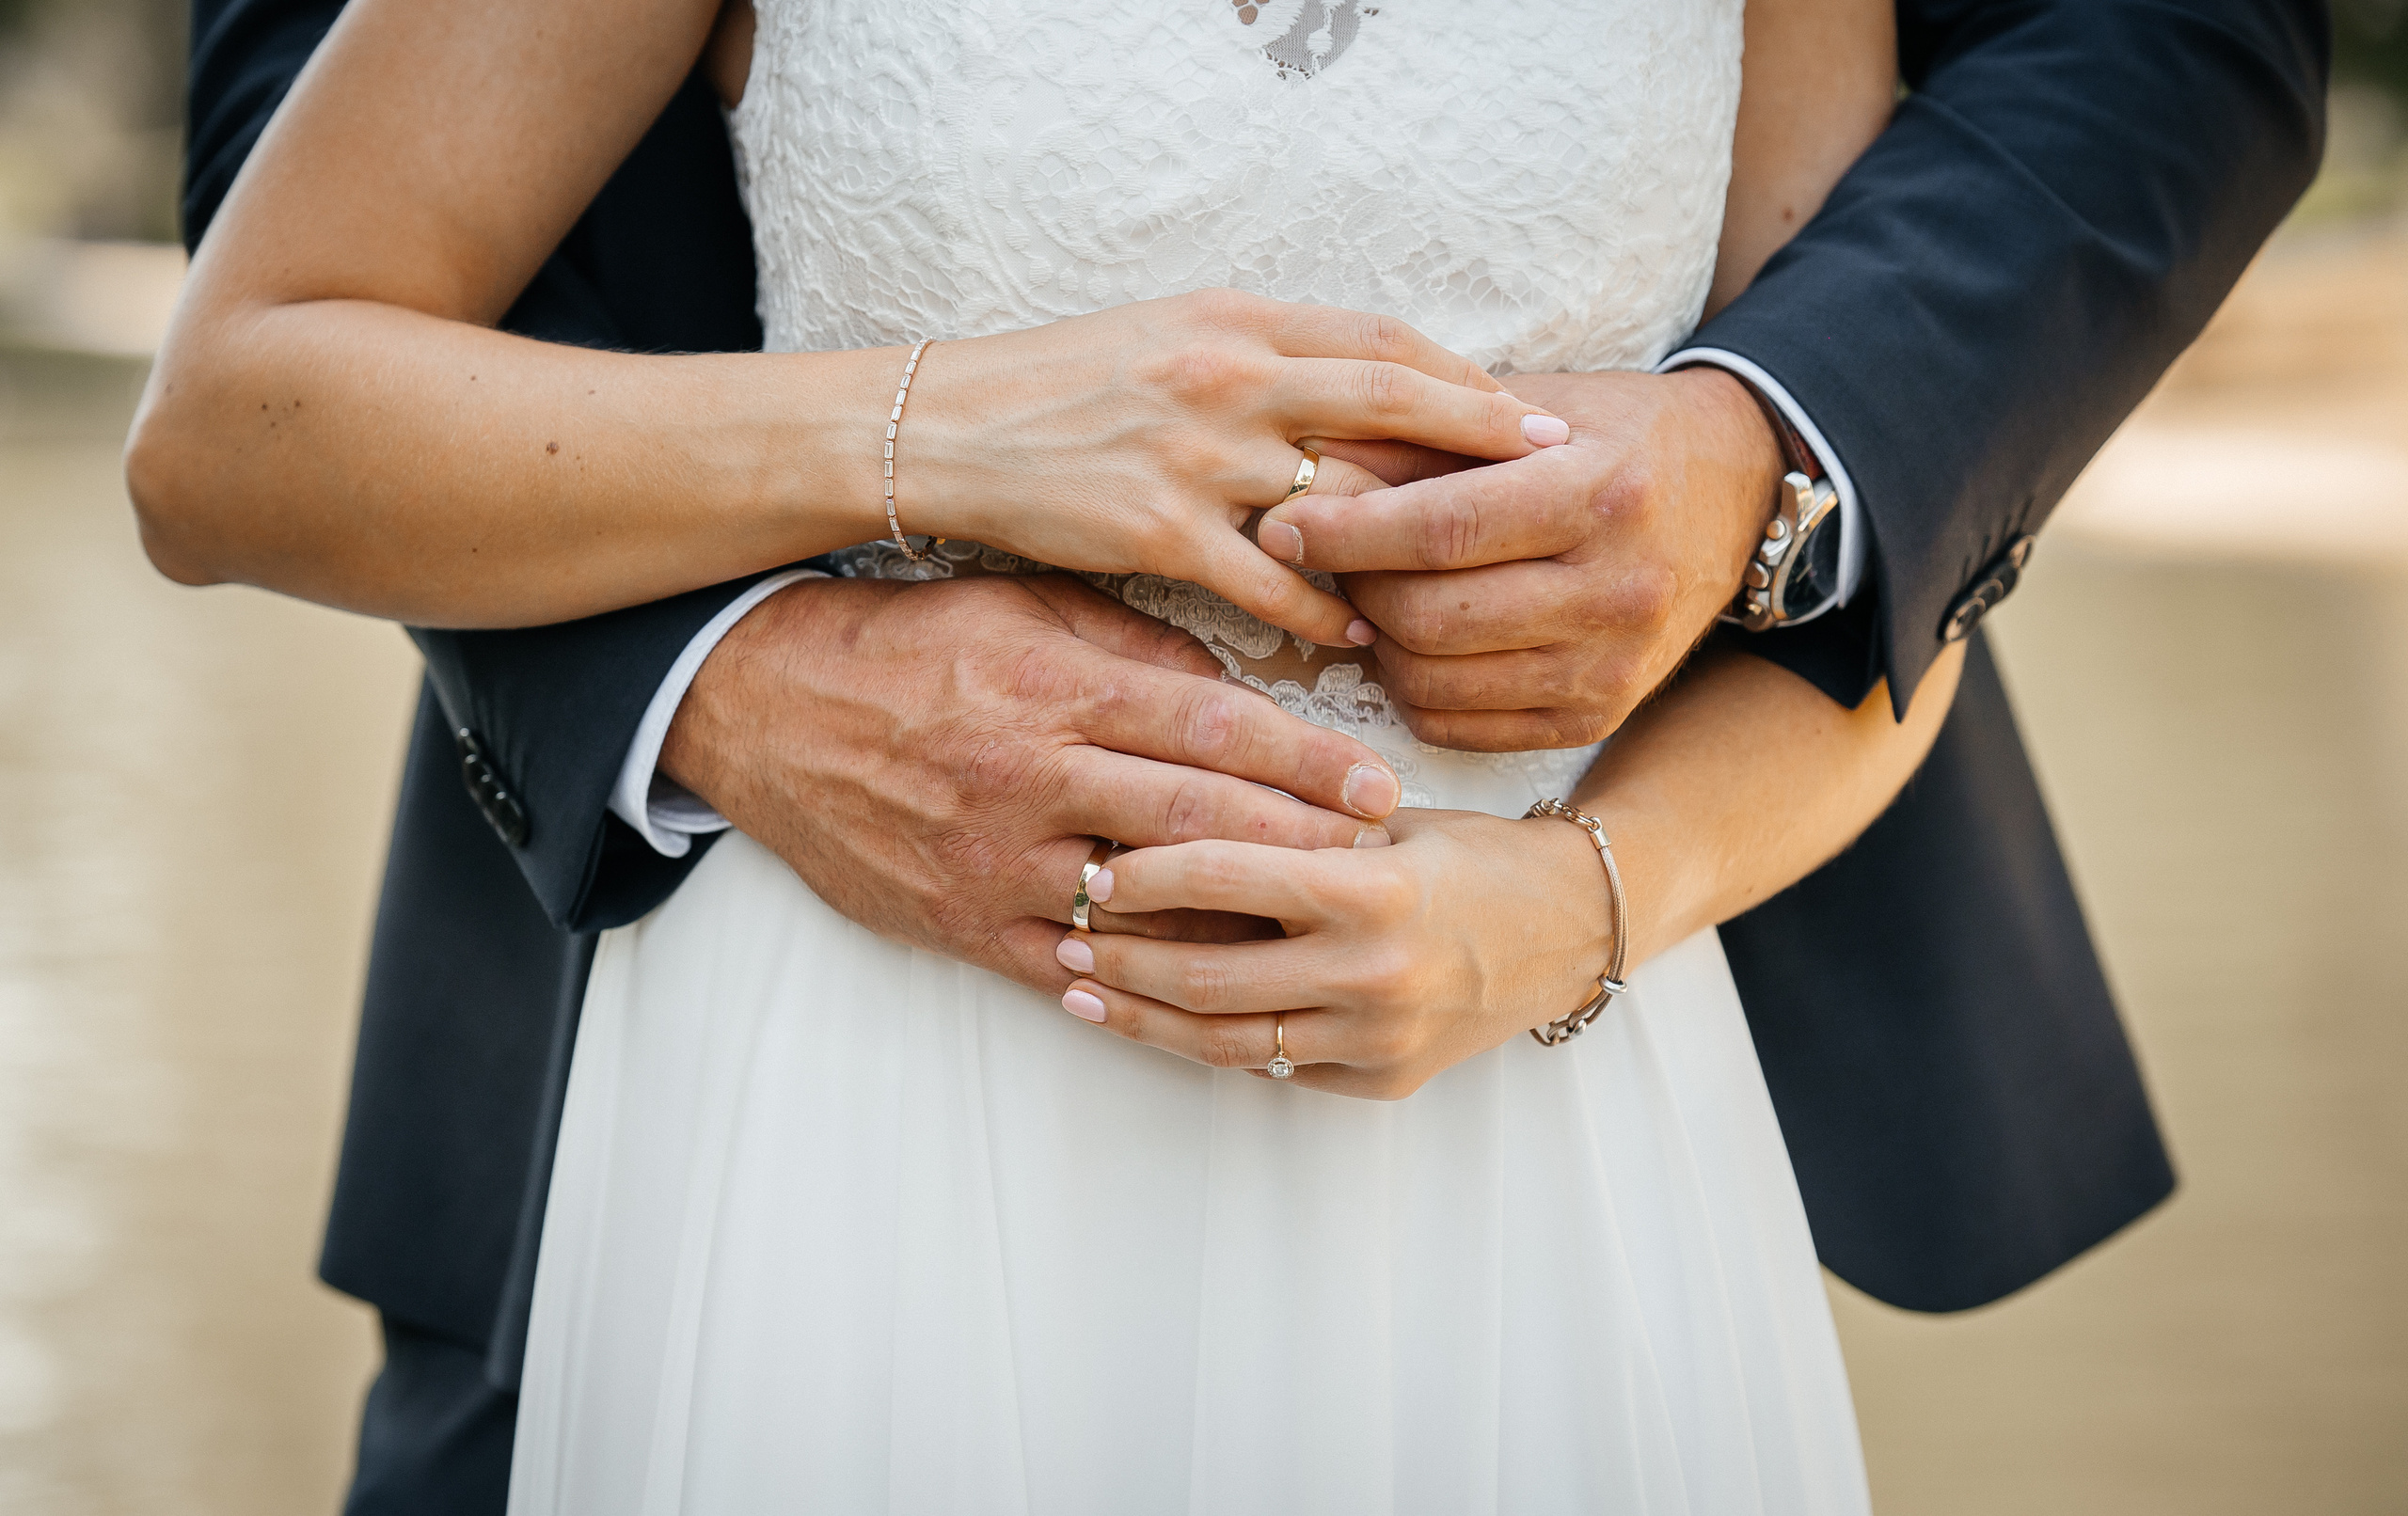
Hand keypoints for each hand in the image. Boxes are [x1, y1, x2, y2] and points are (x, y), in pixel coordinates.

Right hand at [659, 574, 1404, 987]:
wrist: (763, 707)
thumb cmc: (903, 642)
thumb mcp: (1019, 606)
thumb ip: (1130, 642)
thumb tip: (1234, 679)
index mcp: (1056, 687)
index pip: (1210, 727)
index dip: (1306, 761)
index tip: (1377, 788)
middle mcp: (1033, 776)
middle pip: (1198, 820)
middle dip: (1302, 846)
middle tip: (1384, 867)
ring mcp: (994, 859)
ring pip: (1142, 905)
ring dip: (1238, 924)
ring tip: (1317, 935)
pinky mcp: (959, 920)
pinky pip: (1065, 963)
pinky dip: (1137, 978)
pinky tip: (1205, 988)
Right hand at [901, 291, 1568, 648]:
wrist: (947, 427)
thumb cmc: (1064, 382)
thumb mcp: (1170, 332)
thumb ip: (1265, 353)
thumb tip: (1362, 386)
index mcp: (1236, 319)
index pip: (1383, 338)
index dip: (1465, 375)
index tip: (1527, 411)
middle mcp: (1227, 376)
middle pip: (1391, 401)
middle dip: (1485, 437)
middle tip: (1558, 470)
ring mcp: (1194, 455)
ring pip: (1341, 498)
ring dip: (1412, 538)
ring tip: (1474, 573)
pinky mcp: (1156, 531)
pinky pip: (1268, 582)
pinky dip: (1322, 611)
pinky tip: (1360, 635)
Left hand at [1049, 808, 1614, 1099]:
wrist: (1574, 927)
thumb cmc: (1472, 855)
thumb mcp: (1389, 821)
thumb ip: (1297, 826)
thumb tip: (1173, 808)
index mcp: (1371, 890)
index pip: (1229, 875)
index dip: (1150, 873)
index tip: (1098, 866)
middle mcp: (1373, 972)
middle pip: (1208, 975)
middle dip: (1124, 957)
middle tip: (1066, 935)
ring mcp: (1377, 1036)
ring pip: (1227, 1041)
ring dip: (1144, 1017)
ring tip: (1084, 991)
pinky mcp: (1380, 1080)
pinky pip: (1276, 1067)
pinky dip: (1210, 1042)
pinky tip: (1159, 1020)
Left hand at [1250, 367, 1781, 748]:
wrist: (1731, 487)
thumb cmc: (1610, 433)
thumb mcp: (1529, 407)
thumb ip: (1423, 434)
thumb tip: (1305, 460)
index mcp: (1604, 494)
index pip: (1444, 528)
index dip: (1347, 531)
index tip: (1283, 522)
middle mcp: (1619, 590)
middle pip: (1433, 616)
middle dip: (1353, 589)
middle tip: (1319, 556)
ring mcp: (1614, 666)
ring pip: (1437, 681)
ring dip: (1374, 643)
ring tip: (1363, 593)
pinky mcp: (1598, 715)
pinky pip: (1463, 726)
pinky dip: (1412, 689)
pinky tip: (1408, 640)